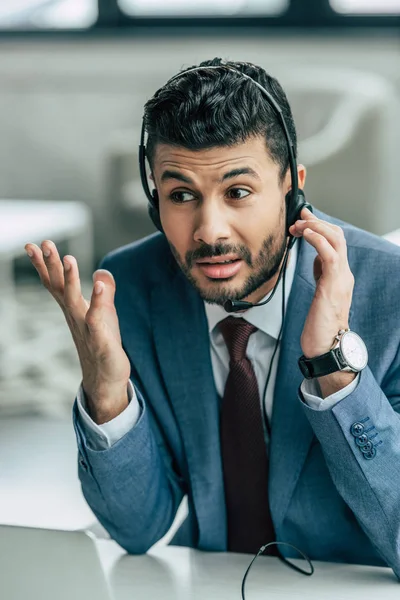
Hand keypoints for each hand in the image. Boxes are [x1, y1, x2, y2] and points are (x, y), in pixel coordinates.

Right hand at [24, 240, 130, 423]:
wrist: (105, 379)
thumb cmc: (103, 344)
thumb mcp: (105, 313)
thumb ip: (104, 292)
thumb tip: (102, 272)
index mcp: (73, 309)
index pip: (56, 282)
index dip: (45, 264)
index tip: (33, 244)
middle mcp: (75, 317)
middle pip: (60, 287)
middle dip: (51, 265)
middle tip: (44, 243)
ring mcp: (86, 329)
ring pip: (74, 301)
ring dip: (71, 279)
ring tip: (68, 257)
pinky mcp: (101, 341)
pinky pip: (97, 320)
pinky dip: (98, 303)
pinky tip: (101, 286)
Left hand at [289, 207, 354, 358]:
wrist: (327, 348)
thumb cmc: (321, 326)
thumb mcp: (320, 294)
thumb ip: (321, 276)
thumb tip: (315, 260)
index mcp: (340, 276)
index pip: (335, 242)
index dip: (320, 227)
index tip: (303, 218)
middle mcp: (344, 274)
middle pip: (337, 236)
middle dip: (317, 222)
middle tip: (298, 217)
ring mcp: (341, 279)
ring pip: (335, 240)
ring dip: (315, 227)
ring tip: (298, 225)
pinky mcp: (333, 286)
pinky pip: (328, 255)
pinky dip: (317, 239)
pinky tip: (305, 234)